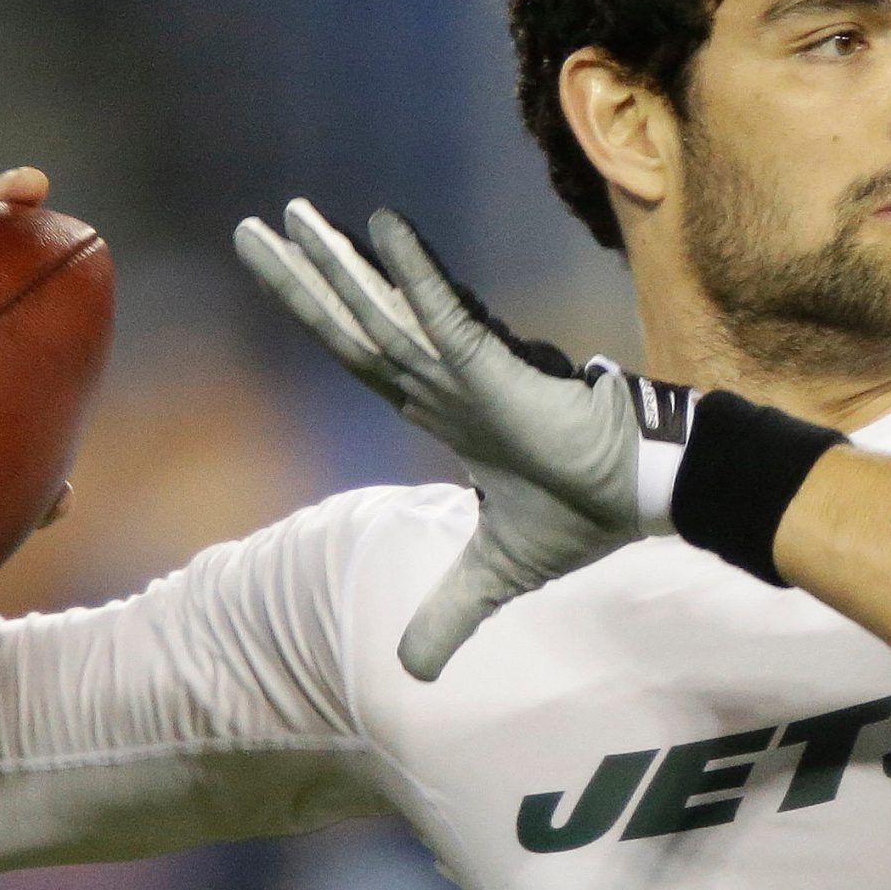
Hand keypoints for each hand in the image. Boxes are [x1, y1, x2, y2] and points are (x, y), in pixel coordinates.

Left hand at [236, 202, 660, 679]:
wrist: (640, 494)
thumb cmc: (580, 512)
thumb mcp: (493, 574)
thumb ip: (448, 612)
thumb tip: (411, 674)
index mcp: (437, 406)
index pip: (358, 353)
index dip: (315, 315)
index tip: (278, 271)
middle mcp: (440, 377)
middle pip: (352, 322)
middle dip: (300, 277)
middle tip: (251, 230)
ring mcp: (463, 369)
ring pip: (382, 312)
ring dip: (337, 265)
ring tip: (290, 215)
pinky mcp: (495, 368)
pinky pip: (445, 312)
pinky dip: (412, 273)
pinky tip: (381, 225)